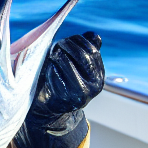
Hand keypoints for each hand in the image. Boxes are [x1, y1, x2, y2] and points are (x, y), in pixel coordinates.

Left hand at [14, 31, 104, 147]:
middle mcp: (95, 87)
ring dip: (57, 55)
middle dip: (67, 45)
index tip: (67, 40)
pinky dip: (51, 69)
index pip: (93, 50)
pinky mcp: (65, 99)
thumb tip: (94, 36)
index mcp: (99, 77)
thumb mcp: (78, 67)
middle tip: (56, 45)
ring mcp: (81, 94)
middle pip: (82, 55)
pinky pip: (56, 74)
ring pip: (67, 62)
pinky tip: (48, 70)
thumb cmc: (62, 83)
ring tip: (51, 56)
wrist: (49, 112)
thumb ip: (86, 51)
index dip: (78, 41)